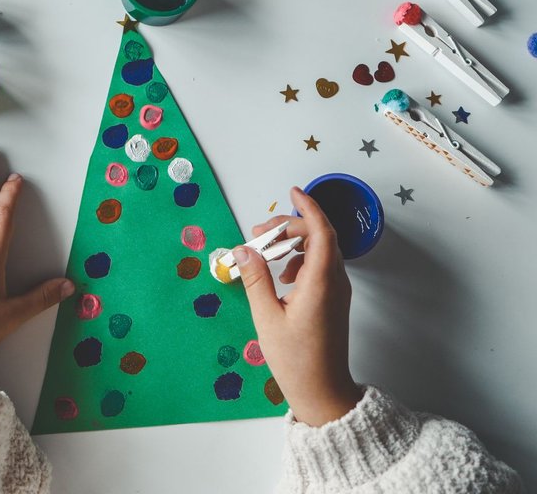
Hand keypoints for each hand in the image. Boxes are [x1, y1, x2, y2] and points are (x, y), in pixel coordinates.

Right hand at [234, 187, 363, 426]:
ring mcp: (338, 291)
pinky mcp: (334, 300)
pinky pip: (320, 267)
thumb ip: (255, 279)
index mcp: (320, 282)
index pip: (321, 232)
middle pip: (319, 238)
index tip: (292, 192)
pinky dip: (300, 260)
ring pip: (320, 252)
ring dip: (294, 244)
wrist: (323, 390)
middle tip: (259, 234)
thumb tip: (243, 249)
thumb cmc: (295, 358)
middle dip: (289, 228)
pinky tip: (280, 276)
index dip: (308, 208)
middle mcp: (335, 282)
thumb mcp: (266, 317)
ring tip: (265, 253)